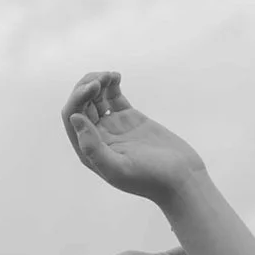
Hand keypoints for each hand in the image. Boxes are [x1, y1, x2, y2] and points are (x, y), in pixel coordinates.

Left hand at [62, 71, 205, 204]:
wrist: (181, 178)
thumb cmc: (151, 178)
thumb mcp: (119, 168)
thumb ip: (93, 148)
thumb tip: (74, 119)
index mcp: (89, 150)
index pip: (72, 117)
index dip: (78, 98)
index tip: (95, 87)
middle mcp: (98, 137)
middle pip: (81, 104)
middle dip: (87, 87)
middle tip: (102, 78)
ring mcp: (114, 127)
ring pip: (96, 98)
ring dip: (98, 82)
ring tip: (110, 75)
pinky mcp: (130, 119)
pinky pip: (114, 97)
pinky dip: (112, 85)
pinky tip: (116, 76)